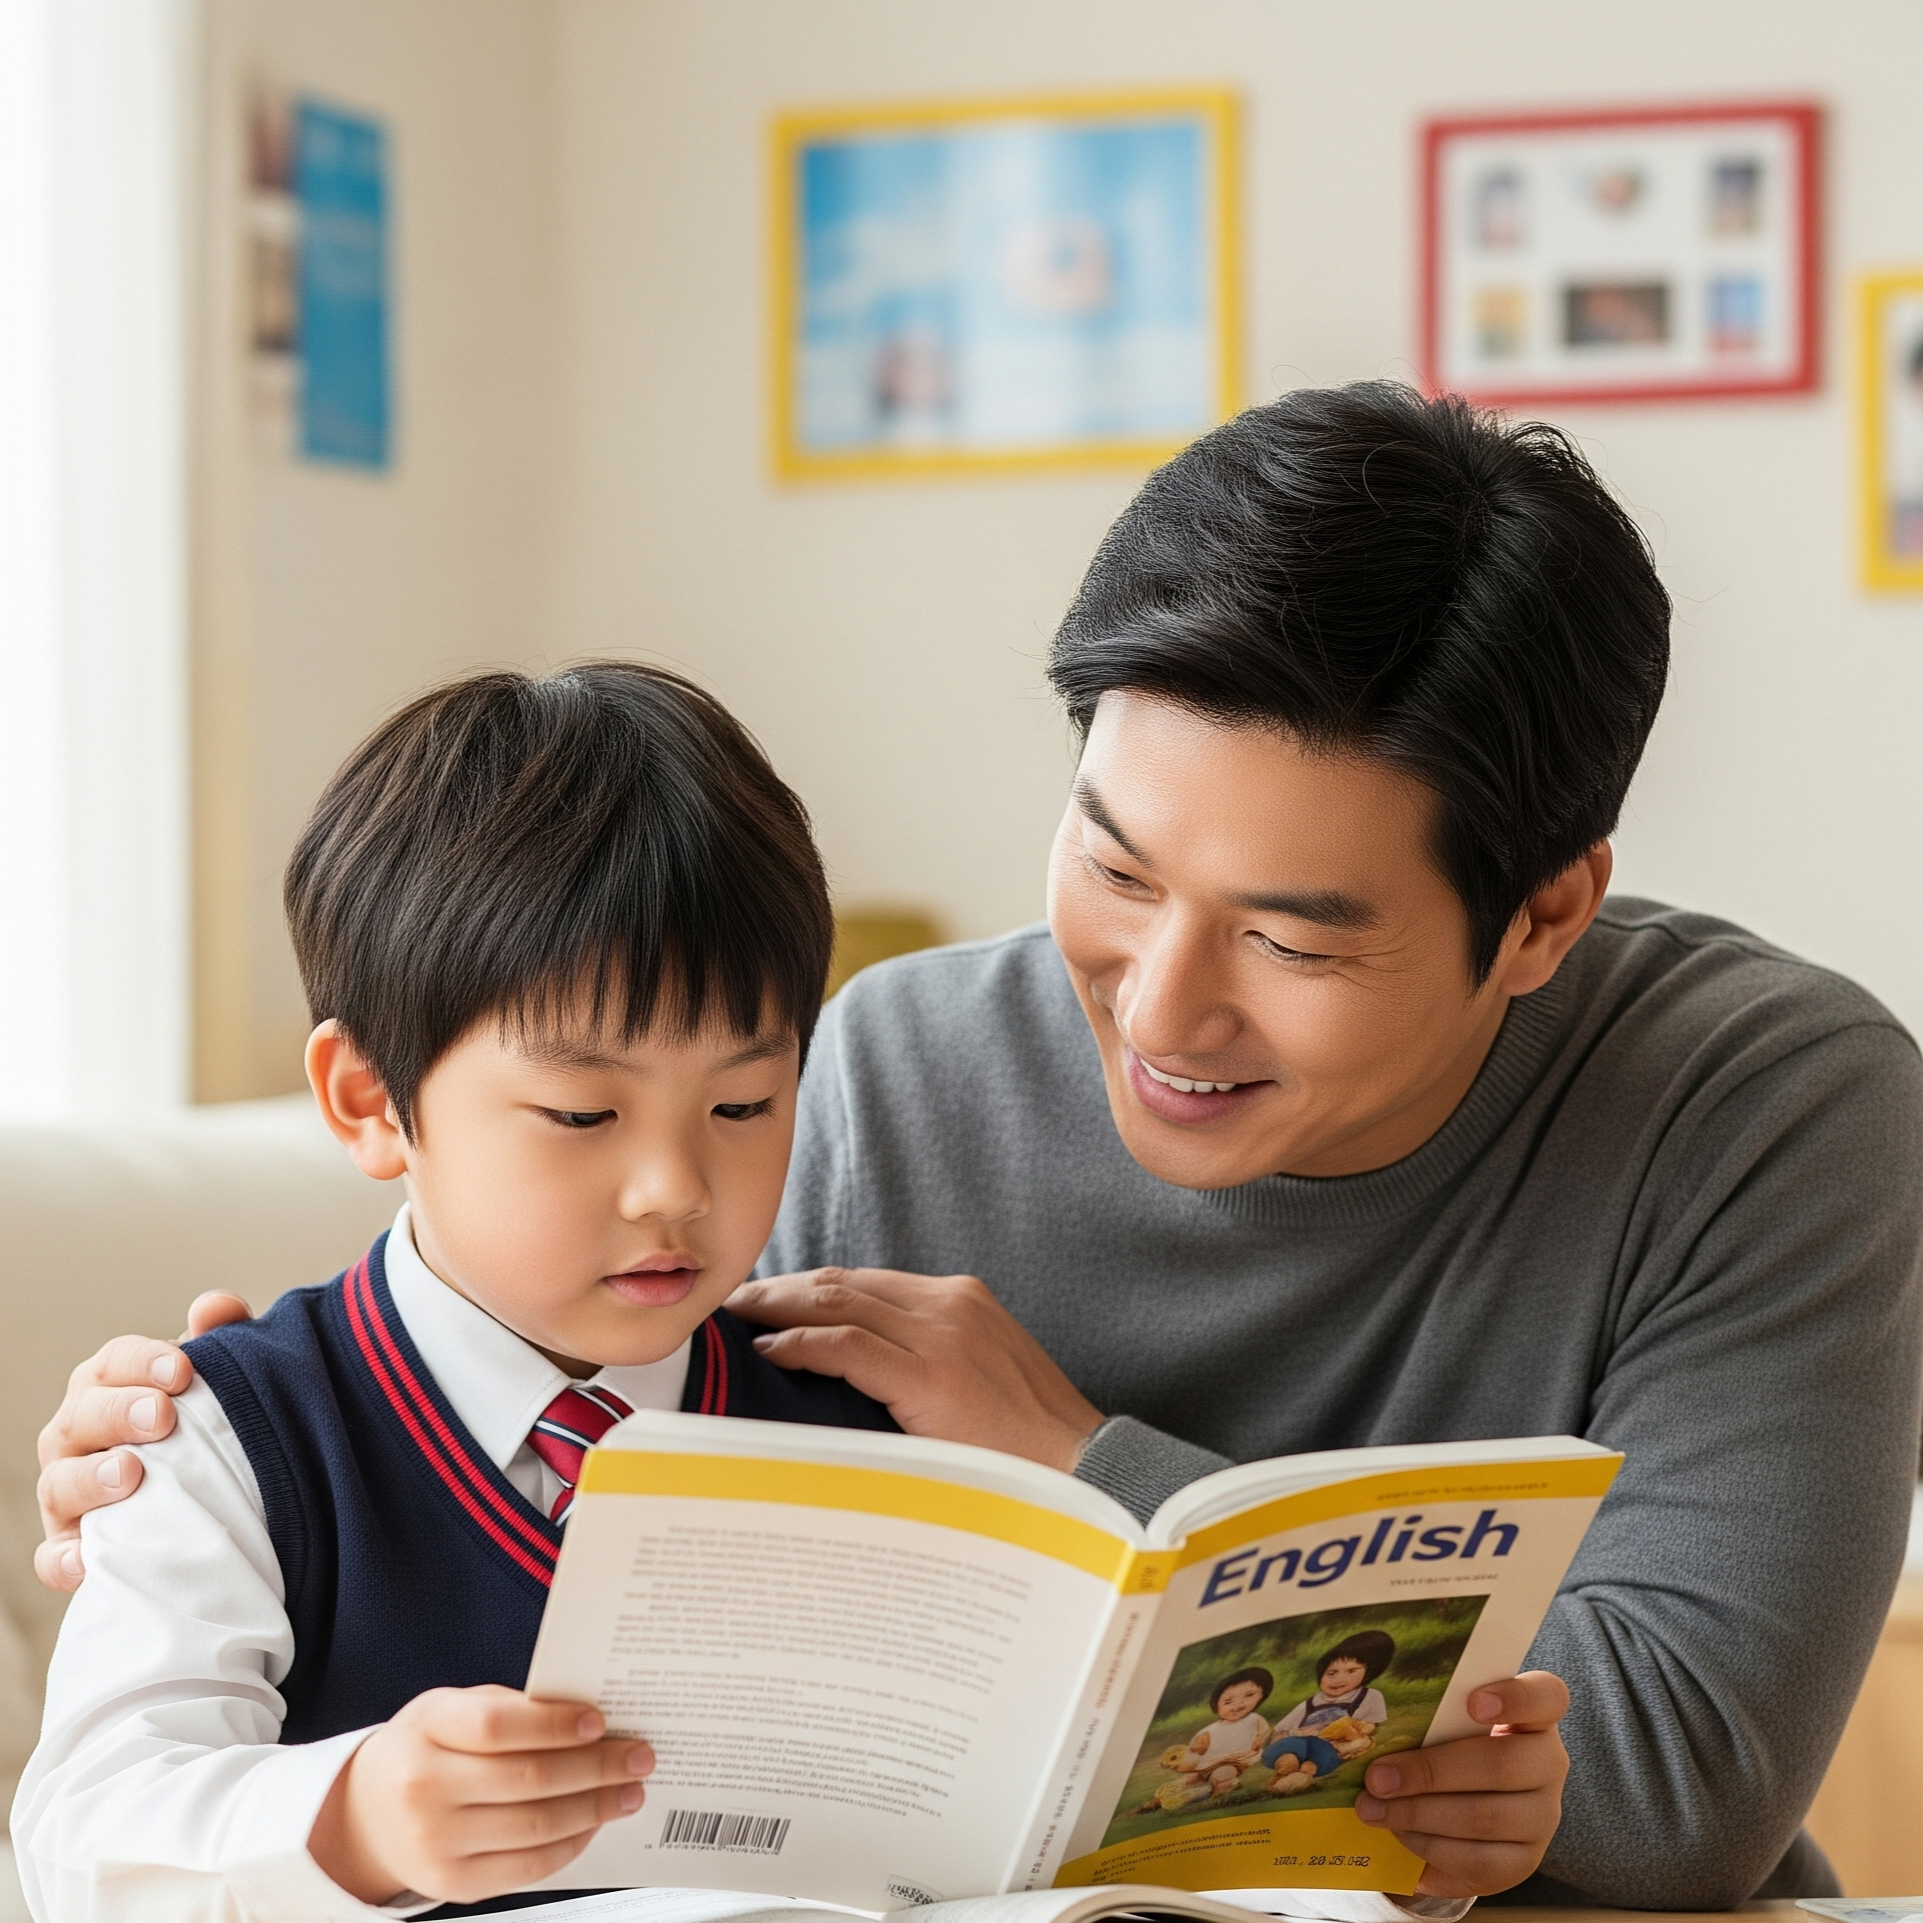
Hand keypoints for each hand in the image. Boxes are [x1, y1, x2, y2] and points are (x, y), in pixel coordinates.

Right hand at [33, 1293, 253, 1590]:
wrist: (217, 1496)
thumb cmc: (208, 1423)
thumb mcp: (223, 1378)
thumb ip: (225, 1338)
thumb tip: (214, 1309)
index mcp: (112, 1386)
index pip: (115, 1362)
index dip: (143, 1361)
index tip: (182, 1369)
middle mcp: (79, 1435)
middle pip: (82, 1416)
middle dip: (119, 1411)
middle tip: (161, 1415)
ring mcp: (70, 1492)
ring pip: (59, 1483)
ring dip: (91, 1478)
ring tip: (131, 1472)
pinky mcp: (73, 1547)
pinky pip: (53, 1558)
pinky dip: (64, 1559)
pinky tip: (87, 1559)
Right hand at [307, 1687, 652, 1905]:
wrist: (368, 1813)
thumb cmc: (427, 1746)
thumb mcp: (452, 1708)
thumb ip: (510, 1709)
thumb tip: (587, 1720)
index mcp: (429, 1729)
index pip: (498, 1727)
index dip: (553, 1725)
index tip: (599, 1721)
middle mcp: (425, 1789)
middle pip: (528, 1779)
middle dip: (596, 1768)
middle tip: (639, 1756)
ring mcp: (437, 1843)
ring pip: (535, 1827)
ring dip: (594, 1808)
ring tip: (629, 1791)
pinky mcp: (454, 1885)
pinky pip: (527, 1868)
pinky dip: (571, 1845)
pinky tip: (594, 1823)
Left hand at [728, 1268, 1103, 1470]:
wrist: (1086, 1472)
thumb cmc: (1031, 1445)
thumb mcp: (982, 1380)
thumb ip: (929, 1362)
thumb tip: (860, 1377)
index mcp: (962, 1300)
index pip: (865, 1282)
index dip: (808, 1290)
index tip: (766, 1305)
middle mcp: (949, 1304)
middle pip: (842, 1282)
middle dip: (780, 1291)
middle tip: (732, 1307)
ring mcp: (942, 1336)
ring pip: (837, 1302)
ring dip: (777, 1310)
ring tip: (736, 1325)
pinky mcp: (931, 1376)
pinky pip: (847, 1346)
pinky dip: (801, 1345)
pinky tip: (770, 1354)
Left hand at [1354, 1671, 1569, 1897]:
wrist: (1470, 1814)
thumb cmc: (1452, 1748)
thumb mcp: (1447, 1724)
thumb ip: (1430, 1715)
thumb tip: (1372, 1723)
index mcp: (1535, 1717)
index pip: (1546, 1696)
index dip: (1514, 1697)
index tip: (1473, 1702)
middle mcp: (1548, 1765)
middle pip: (1502, 1765)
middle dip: (1431, 1771)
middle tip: (1378, 1776)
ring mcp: (1542, 1817)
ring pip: (1485, 1817)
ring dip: (1419, 1813)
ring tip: (1373, 1808)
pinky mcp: (1524, 1861)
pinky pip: (1478, 1859)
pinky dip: (1430, 1846)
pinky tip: (1399, 1833)